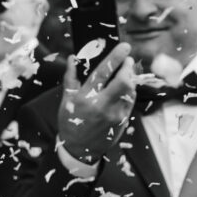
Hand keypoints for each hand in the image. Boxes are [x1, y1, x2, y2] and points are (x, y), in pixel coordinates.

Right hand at [55, 43, 137, 164]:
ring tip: (124, 74)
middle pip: (124, 81)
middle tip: (127, 60)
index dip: (115, 57)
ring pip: (130, 90)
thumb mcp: (66, 101)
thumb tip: (72, 58)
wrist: (80, 150)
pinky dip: (129, 92)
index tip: (124, 47)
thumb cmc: (70, 123)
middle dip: (128, 67)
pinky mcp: (123, 120)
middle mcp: (102, 106)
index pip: (103, 73)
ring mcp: (115, 114)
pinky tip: (123, 89)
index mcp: (85, 98)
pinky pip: (130, 101)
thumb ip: (71, 78)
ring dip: (130, 79)